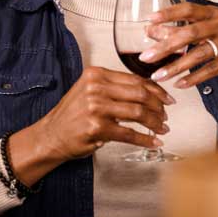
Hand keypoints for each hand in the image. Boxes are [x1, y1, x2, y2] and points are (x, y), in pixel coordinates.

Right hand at [9, 66, 174, 184]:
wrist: (50, 136)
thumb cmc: (73, 114)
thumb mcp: (91, 91)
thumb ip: (115, 88)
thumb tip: (150, 92)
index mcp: (96, 74)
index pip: (135, 79)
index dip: (156, 89)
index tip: (167, 98)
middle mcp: (96, 87)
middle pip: (139, 94)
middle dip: (158, 106)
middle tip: (166, 115)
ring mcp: (96, 107)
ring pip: (137, 113)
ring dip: (154, 122)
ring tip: (162, 128)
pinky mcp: (96, 128)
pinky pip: (129, 133)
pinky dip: (145, 139)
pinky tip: (153, 142)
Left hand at [139, 3, 217, 93]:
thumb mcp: (206, 31)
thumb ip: (180, 30)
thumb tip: (150, 31)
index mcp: (213, 12)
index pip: (188, 9)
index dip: (169, 13)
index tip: (149, 19)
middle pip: (191, 33)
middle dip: (166, 45)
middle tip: (145, 57)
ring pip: (200, 54)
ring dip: (176, 66)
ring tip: (158, 76)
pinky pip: (213, 69)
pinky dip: (194, 78)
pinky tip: (180, 84)